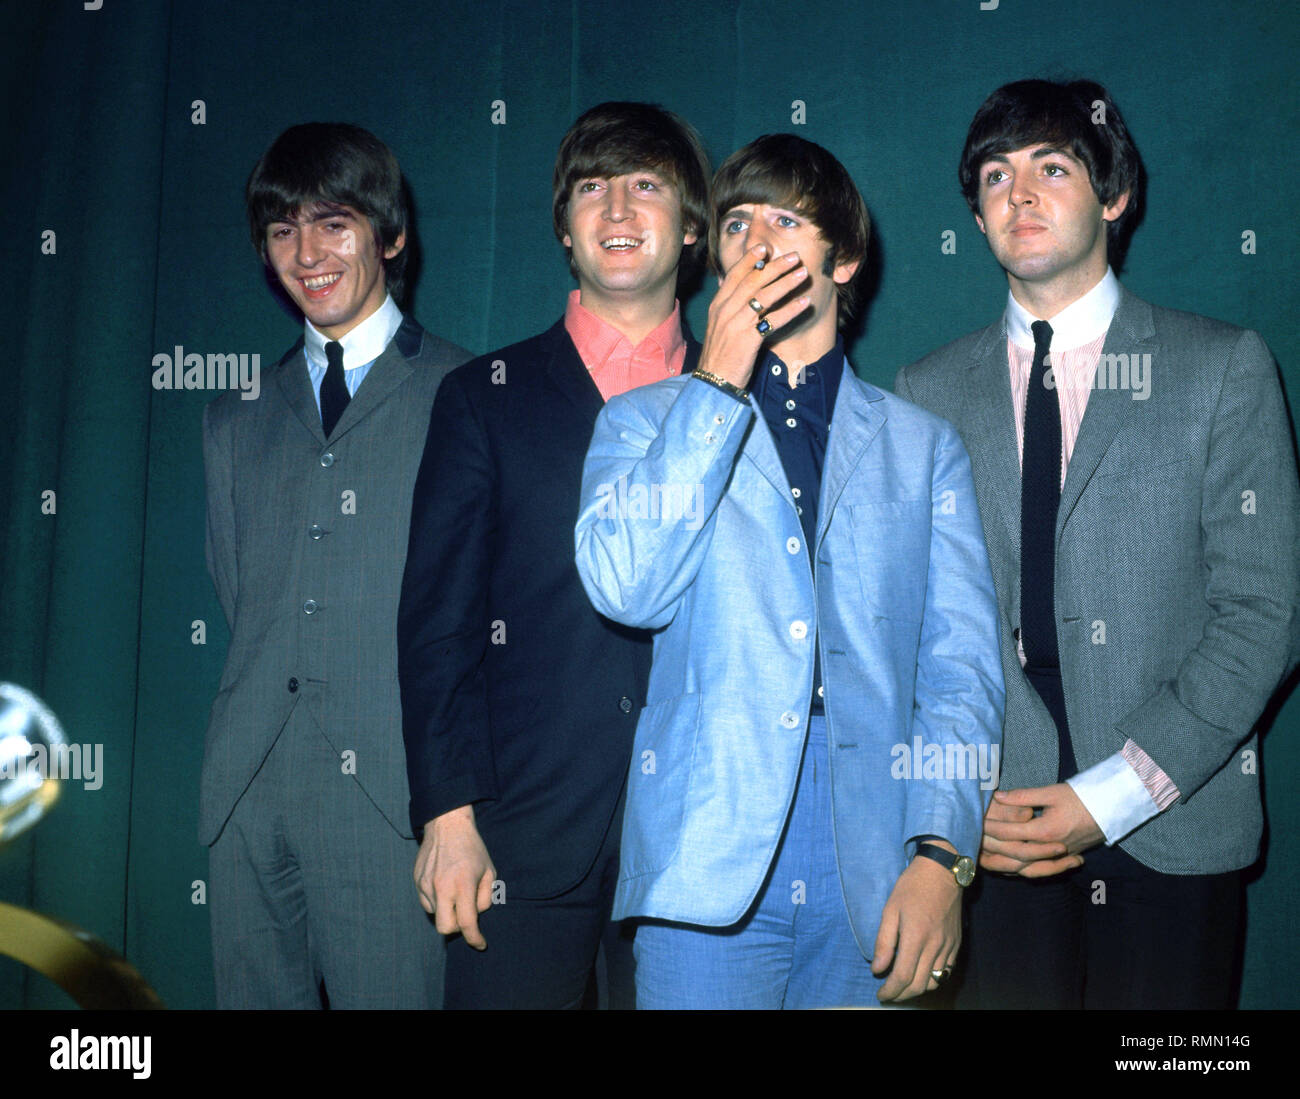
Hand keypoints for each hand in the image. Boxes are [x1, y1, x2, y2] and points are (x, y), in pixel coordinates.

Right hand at [413, 804, 496, 948]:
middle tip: (466, 916)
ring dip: (448, 911)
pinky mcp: (417, 881)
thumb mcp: (489, 870)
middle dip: (458, 928)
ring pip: (436, 915)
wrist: (447, 824)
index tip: (480, 943)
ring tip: (456, 892)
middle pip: (445, 928)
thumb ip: (485, 897)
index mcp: (463, 884)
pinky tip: (445, 888)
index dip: (475, 939)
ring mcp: (426, 884)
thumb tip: (475, 915)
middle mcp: (441, 887)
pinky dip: (438, 903)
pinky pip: (427, 903)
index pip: (467, 923)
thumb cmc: (472, 848)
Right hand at [697, 243, 811, 388]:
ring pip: (764, 296)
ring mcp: (736, 324)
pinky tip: (804, 303)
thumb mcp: (721, 326)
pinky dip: (790, 310)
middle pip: (753, 281)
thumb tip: (747, 293)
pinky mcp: (748, 340)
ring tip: (802, 273)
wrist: (713, 381)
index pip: (734, 275)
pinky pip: (772, 320)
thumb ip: (732, 308)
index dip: (750, 260)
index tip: (764, 248)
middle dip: (775, 267)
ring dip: (786, 283)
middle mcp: (725, 310)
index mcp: (718, 305)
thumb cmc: (721, 355)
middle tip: (794, 257)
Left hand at [872, 842, 961, 1001]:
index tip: (881, 995)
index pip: (903, 977)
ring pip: (934, 982)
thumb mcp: (890, 909)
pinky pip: (946, 972)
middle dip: (902, 995)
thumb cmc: (912, 887)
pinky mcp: (956, 944)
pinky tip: (921, 976)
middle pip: (919, 985)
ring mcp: (948, 946)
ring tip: (903, 987)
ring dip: (917, 990)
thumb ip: (884, 942)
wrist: (943, 872)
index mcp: (916, 937)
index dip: (891, 991)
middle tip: (889, 994)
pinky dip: (933, 980)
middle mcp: (935, 946)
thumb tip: (877, 969)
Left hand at [978, 783, 1101, 877]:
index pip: (1010, 832)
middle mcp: (1050, 848)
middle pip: (1013, 854)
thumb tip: (998, 796)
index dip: (990, 827)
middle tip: (972, 843)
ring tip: (983, 862)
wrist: (1112, 809)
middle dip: (991, 848)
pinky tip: (1009, 869)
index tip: (975, 822)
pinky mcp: (1064, 858)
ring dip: (1003, 866)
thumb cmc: (1082, 797)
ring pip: (1025, 868)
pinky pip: (1039, 872)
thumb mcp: (1052, 792)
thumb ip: (1024, 796)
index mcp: (1045, 831)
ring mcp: (1058, 857)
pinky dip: (1022, 872)